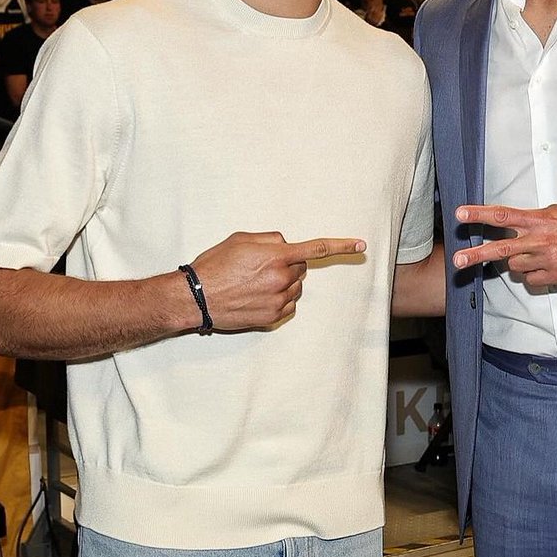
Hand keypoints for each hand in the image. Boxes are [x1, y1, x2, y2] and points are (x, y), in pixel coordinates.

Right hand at [190, 231, 364, 329]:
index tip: (360, 244)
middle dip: (288, 265)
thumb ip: (269, 239)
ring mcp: (278, 300)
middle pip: (301, 268)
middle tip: (261, 266)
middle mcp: (281, 279)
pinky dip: (277, 299)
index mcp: (275, 256)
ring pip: (295, 287)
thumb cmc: (214, 266)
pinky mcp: (272, 317)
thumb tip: (284, 245)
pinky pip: (287, 304)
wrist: (196, 297)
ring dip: (283, 283)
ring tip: (254, 283)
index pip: (316, 249)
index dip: (341, 246)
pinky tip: (255, 296)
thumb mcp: (240, 240)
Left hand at [452, 203, 556, 286]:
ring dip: (517, 264)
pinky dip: (533, 276)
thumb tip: (518, 226)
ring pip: (515, 268)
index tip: (460, 214)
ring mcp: (548, 259)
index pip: (502, 215)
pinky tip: (546, 267)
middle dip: (475, 255)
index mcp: (539, 219)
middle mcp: (540, 239)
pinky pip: (532, 281)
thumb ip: (536, 219)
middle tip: (457, 261)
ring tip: (534, 255)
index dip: (479, 215)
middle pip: (500, 250)